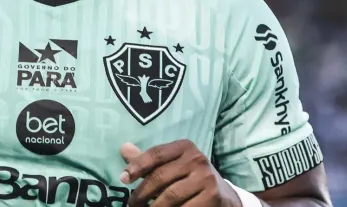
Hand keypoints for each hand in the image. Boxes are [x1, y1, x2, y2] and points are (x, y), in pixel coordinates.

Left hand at [120, 140, 241, 206]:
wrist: (223, 195)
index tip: (123, 179)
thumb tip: (124, 148)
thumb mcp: (172, 164)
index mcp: (184, 146)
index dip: (137, 165)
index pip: (156, 153)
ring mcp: (206, 178)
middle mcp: (197, 159)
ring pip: (171, 196)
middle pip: (160, 176)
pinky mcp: (212, 196)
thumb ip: (148, 160)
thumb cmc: (189, 177)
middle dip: (141, 192)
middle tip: (131, 204)